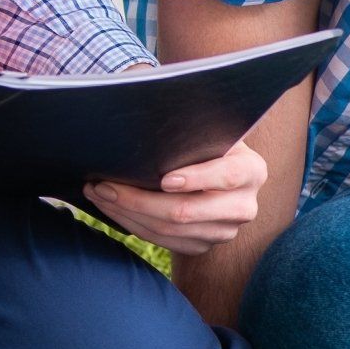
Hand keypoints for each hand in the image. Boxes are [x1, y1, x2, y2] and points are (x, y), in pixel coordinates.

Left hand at [83, 140, 267, 255]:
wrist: (217, 167)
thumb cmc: (206, 139)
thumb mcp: (210, 127)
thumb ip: (193, 124)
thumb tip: (147, 103)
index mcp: (251, 171)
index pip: (226, 176)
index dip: (195, 179)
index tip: (164, 178)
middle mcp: (243, 206)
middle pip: (186, 212)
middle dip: (137, 200)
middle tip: (103, 184)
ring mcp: (225, 231)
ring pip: (169, 231)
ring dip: (127, 213)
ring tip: (98, 193)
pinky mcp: (204, 245)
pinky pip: (164, 242)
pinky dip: (133, 225)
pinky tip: (112, 208)